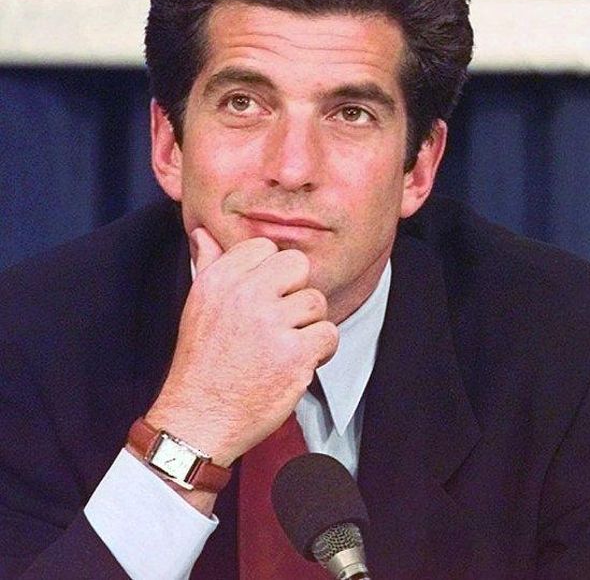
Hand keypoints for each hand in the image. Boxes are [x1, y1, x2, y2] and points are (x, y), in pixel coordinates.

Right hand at [144, 227, 338, 466]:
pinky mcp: (294, 353)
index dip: (272, 274)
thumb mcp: (197, 307)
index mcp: (219, 280)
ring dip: (307, 327)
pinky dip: (320, 352)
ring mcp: (270, 324)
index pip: (266, 247)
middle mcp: (245, 295)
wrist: (197, 420)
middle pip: (298, 266)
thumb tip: (204, 232)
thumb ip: (210, 265)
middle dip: (295, 293)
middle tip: (279, 322)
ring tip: (282, 348)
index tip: (263, 299)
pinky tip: (296, 364)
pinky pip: (328, 334)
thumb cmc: (201, 364)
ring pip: (316, 302)